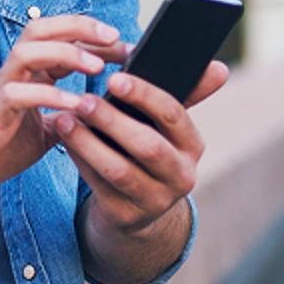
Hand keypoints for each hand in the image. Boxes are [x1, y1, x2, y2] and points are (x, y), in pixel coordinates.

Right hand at [0, 14, 123, 202]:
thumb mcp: (42, 132)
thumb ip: (65, 118)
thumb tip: (100, 118)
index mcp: (28, 74)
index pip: (61, 39)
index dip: (93, 39)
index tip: (127, 47)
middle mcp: (15, 72)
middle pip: (42, 28)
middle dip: (79, 27)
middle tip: (114, 37)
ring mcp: (1, 87)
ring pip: (29, 50)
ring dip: (65, 53)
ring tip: (97, 67)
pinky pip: (20, 93)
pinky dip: (50, 96)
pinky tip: (76, 106)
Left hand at [54, 60, 228, 237]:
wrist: (137, 205)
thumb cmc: (147, 145)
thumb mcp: (164, 125)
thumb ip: (184, 93)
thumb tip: (220, 67)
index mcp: (192, 145)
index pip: (173, 115)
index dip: (144, 96)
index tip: (113, 78)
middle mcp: (181, 175)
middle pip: (147, 146)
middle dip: (112, 121)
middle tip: (81, 100)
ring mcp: (156, 200)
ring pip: (119, 170)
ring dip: (88, 143)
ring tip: (63, 119)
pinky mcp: (128, 216)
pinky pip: (100, 186)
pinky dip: (80, 161)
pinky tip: (64, 140)